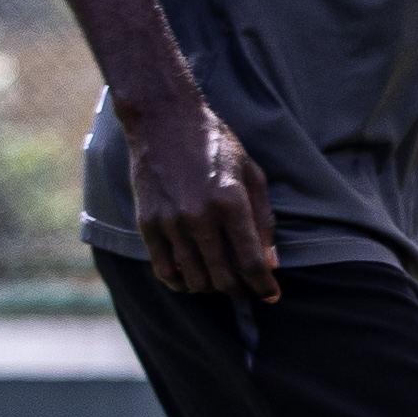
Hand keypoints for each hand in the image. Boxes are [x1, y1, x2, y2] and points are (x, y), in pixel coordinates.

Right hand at [119, 94, 282, 298]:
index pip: (251, 261)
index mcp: (230, 202)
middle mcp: (199, 216)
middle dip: (241, 290)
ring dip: (212, 287)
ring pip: (194, 278)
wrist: (164, 121)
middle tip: (248, 290)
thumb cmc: (214, 144)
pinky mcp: (146, 223)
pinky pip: (164, 268)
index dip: (264, 285)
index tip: (271, 295)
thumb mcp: (251, 173)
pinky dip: (180, 281)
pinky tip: (191, 278)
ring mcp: (169, 221)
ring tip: (222, 281)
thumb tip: (271, 263)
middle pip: (223, 277)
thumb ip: (262, 220)